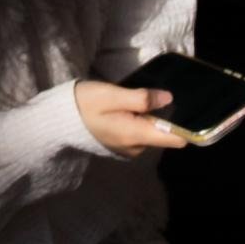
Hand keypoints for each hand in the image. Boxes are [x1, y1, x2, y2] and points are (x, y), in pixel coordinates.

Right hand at [71, 80, 190, 155]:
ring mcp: (128, 148)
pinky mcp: (121, 145)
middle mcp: (136, 147)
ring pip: (152, 132)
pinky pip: (140, 133)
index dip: (186, 125)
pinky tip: (128, 110)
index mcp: (137, 135)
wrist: (56, 121)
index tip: (189, 108)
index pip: (176, 139)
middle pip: (165, 133)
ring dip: (149, 117)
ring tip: (135, 101)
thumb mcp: (112, 95)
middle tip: (151, 96)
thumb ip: (141, 98)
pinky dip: (139, 121)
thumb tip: (168, 98)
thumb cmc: (83, 105)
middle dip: (164, 115)